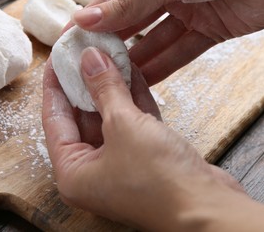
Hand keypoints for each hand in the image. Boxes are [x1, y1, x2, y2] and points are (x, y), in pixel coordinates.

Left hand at [42, 47, 245, 229]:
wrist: (209, 211)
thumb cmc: (158, 181)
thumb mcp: (123, 125)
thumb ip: (104, 89)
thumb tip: (90, 59)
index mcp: (73, 172)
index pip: (54, 119)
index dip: (55, 85)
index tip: (56, 58)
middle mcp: (92, 171)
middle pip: (81, 116)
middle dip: (85, 83)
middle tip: (83, 53)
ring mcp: (119, 164)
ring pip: (109, 117)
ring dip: (111, 87)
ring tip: (107, 55)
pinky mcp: (144, 158)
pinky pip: (132, 123)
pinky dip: (132, 99)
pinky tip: (131, 72)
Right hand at [72, 0, 263, 84]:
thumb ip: (130, 2)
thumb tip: (88, 17)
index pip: (111, 0)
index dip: (88, 21)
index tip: (69, 41)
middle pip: (131, 24)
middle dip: (111, 45)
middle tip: (89, 68)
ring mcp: (188, 12)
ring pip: (154, 42)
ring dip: (135, 62)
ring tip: (113, 82)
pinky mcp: (209, 30)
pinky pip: (180, 52)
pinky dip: (164, 67)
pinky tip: (144, 82)